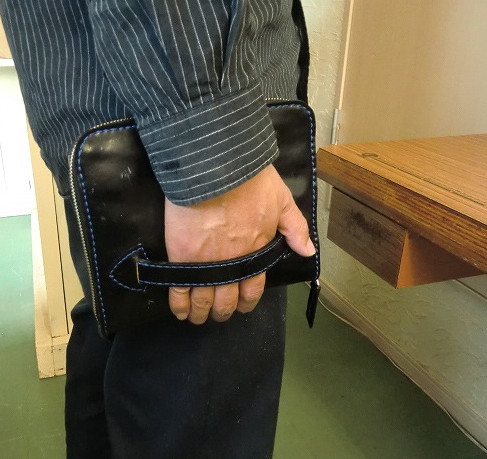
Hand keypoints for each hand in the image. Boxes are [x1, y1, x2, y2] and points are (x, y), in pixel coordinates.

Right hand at [164, 164, 315, 323]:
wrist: (217, 169)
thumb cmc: (251, 182)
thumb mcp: (282, 201)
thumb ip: (295, 228)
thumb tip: (308, 252)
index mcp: (255, 253)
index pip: (253, 289)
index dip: (246, 302)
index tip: (241, 307)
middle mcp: (232, 265)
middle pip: (226, 300)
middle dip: (222, 311)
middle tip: (217, 314)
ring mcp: (205, 264)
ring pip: (202, 300)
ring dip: (200, 313)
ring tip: (196, 317)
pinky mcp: (181, 257)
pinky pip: (179, 289)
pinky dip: (178, 304)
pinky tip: (178, 311)